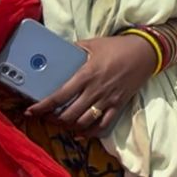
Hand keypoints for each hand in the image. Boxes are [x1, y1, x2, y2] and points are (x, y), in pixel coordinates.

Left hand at [26, 34, 156, 135]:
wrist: (145, 52)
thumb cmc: (118, 46)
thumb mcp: (94, 43)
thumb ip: (76, 49)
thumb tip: (60, 51)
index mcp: (86, 75)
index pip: (60, 96)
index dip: (43, 106)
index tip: (31, 111)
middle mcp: (95, 90)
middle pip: (69, 114)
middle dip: (54, 119)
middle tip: (46, 116)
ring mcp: (107, 100)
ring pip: (84, 122)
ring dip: (70, 126)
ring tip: (62, 122)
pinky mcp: (118, 105)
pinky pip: (103, 125)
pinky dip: (91, 132)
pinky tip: (81, 132)